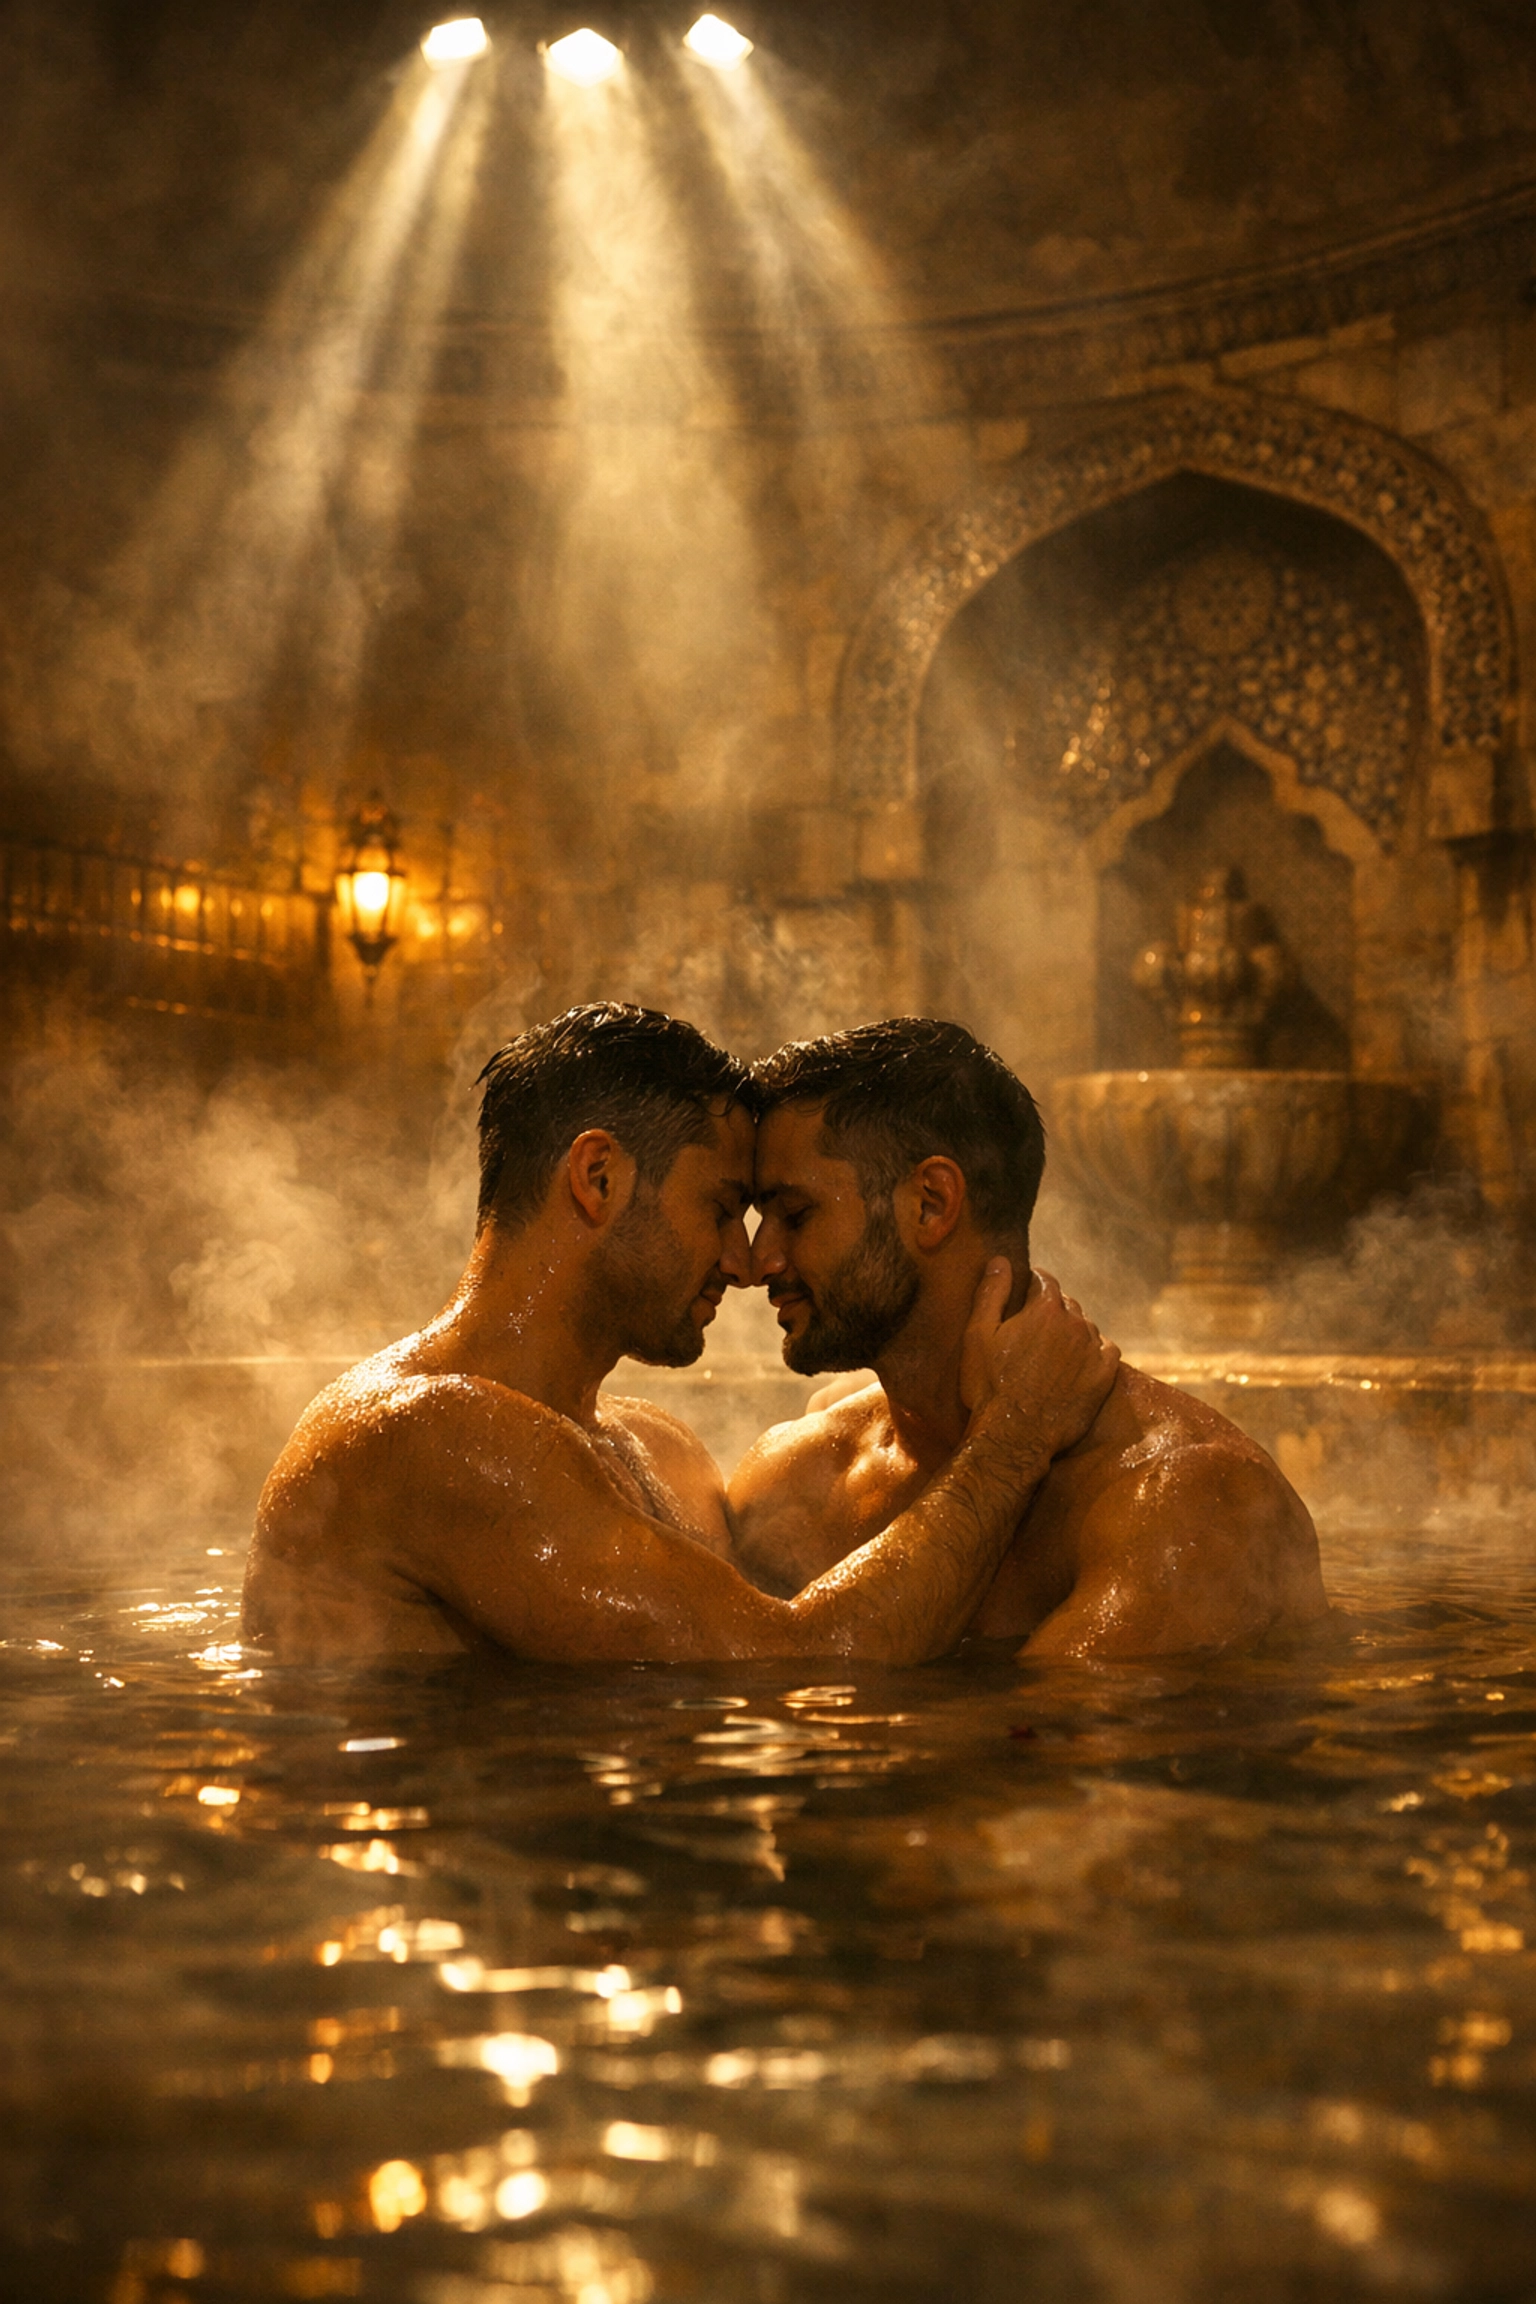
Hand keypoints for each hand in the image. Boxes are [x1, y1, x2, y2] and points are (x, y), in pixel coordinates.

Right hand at [960, 1263, 1119, 1457]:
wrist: (1015, 1435)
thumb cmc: (989, 1386)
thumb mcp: (978, 1334)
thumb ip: (991, 1293)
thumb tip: (1000, 1261)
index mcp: (1045, 1309)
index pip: (1044, 1280)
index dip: (1033, 1283)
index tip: (1026, 1292)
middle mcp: (1075, 1323)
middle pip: (1067, 1304)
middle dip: (1052, 1309)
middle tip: (1034, 1327)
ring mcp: (1093, 1351)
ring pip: (1086, 1327)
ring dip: (1072, 1330)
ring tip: (1054, 1348)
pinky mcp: (1104, 1377)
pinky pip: (1108, 1350)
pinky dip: (1096, 1349)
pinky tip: (1082, 1359)